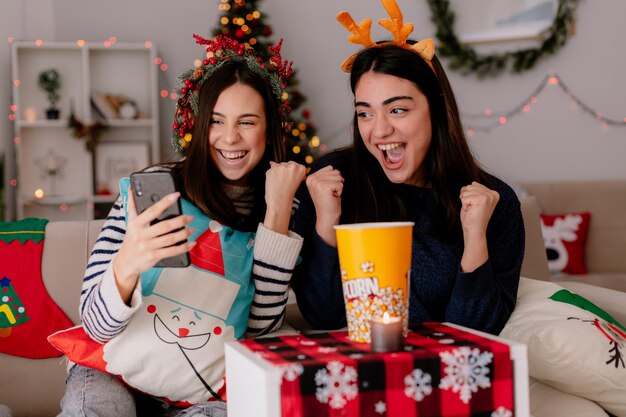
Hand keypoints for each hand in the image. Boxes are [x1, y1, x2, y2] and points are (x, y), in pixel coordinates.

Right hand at [112, 188, 194, 303]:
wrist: (125, 262)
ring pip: (170, 239)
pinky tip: (191, 243)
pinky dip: (183, 247)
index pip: (152, 210)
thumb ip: (132, 206)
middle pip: (165, 226)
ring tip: (192, 229)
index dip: (164, 202)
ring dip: (184, 233)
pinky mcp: (154, 256)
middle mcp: (142, 235)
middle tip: (190, 217)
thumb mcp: (130, 223)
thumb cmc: (130, 240)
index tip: (176, 195)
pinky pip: (172, 251)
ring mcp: (148, 246)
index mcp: (136, 224)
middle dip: (180, 220)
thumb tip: (131, 188)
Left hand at [264, 161, 305, 233]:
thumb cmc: (288, 194)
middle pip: (286, 163)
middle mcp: (292, 166)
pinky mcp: (272, 169)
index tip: (291, 178)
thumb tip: (273, 162)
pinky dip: (271, 174)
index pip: (296, 165)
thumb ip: (290, 170)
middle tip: (284, 181)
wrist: (279, 201)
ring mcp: (281, 167)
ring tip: (279, 183)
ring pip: (278, 165)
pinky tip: (274, 182)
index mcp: (301, 168)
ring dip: (277, 171)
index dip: (292, 172)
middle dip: (284, 170)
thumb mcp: (296, 181)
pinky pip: (271, 169)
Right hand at [305, 165, 343, 245]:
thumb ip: (326, 175)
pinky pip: (340, 184)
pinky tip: (332, 197)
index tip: (327, 189)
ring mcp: (316, 183)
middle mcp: (312, 179)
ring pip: (338, 177)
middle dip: (336, 183)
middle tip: (330, 193)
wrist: (327, 216)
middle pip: (335, 171)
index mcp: (311, 177)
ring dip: (338, 187)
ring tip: (331, 195)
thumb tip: (331, 167)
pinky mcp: (323, 187)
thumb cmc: (328, 202)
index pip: (330, 168)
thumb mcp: (325, 185)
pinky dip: (339, 191)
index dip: (333, 179)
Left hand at [458, 181, 498, 271]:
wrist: (474, 230)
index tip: (475, 206)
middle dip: (467, 198)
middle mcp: (493, 194)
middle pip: (469, 186)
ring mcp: (488, 196)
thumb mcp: (472, 200)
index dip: (469, 195)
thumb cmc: (472, 217)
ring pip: (466, 191)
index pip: (473, 185)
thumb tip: (472, 183)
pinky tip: (471, 211)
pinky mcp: (482, 200)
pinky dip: (464, 205)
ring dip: (465, 202)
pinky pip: (464, 197)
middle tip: (473, 209)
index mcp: (493, 193)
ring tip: (472, 210)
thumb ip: (473, 190)